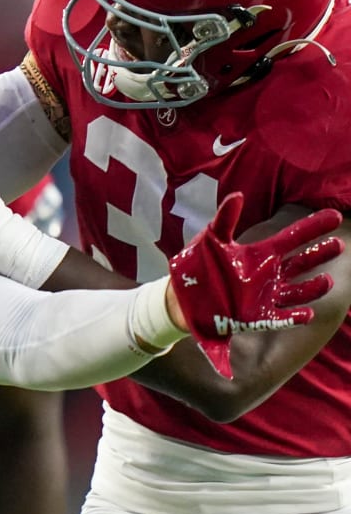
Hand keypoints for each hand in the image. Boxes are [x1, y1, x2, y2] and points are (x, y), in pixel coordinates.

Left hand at [168, 193, 342, 377]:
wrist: (179, 298)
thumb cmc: (196, 266)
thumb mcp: (209, 240)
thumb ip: (225, 220)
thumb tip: (237, 195)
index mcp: (260, 254)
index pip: (292, 237)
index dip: (313, 227)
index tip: (334, 216)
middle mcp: (268, 274)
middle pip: (302, 263)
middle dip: (320, 255)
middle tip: (338, 246)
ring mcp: (265, 296)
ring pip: (298, 292)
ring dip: (313, 288)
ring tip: (326, 281)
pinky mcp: (257, 317)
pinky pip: (281, 318)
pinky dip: (294, 317)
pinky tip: (307, 314)